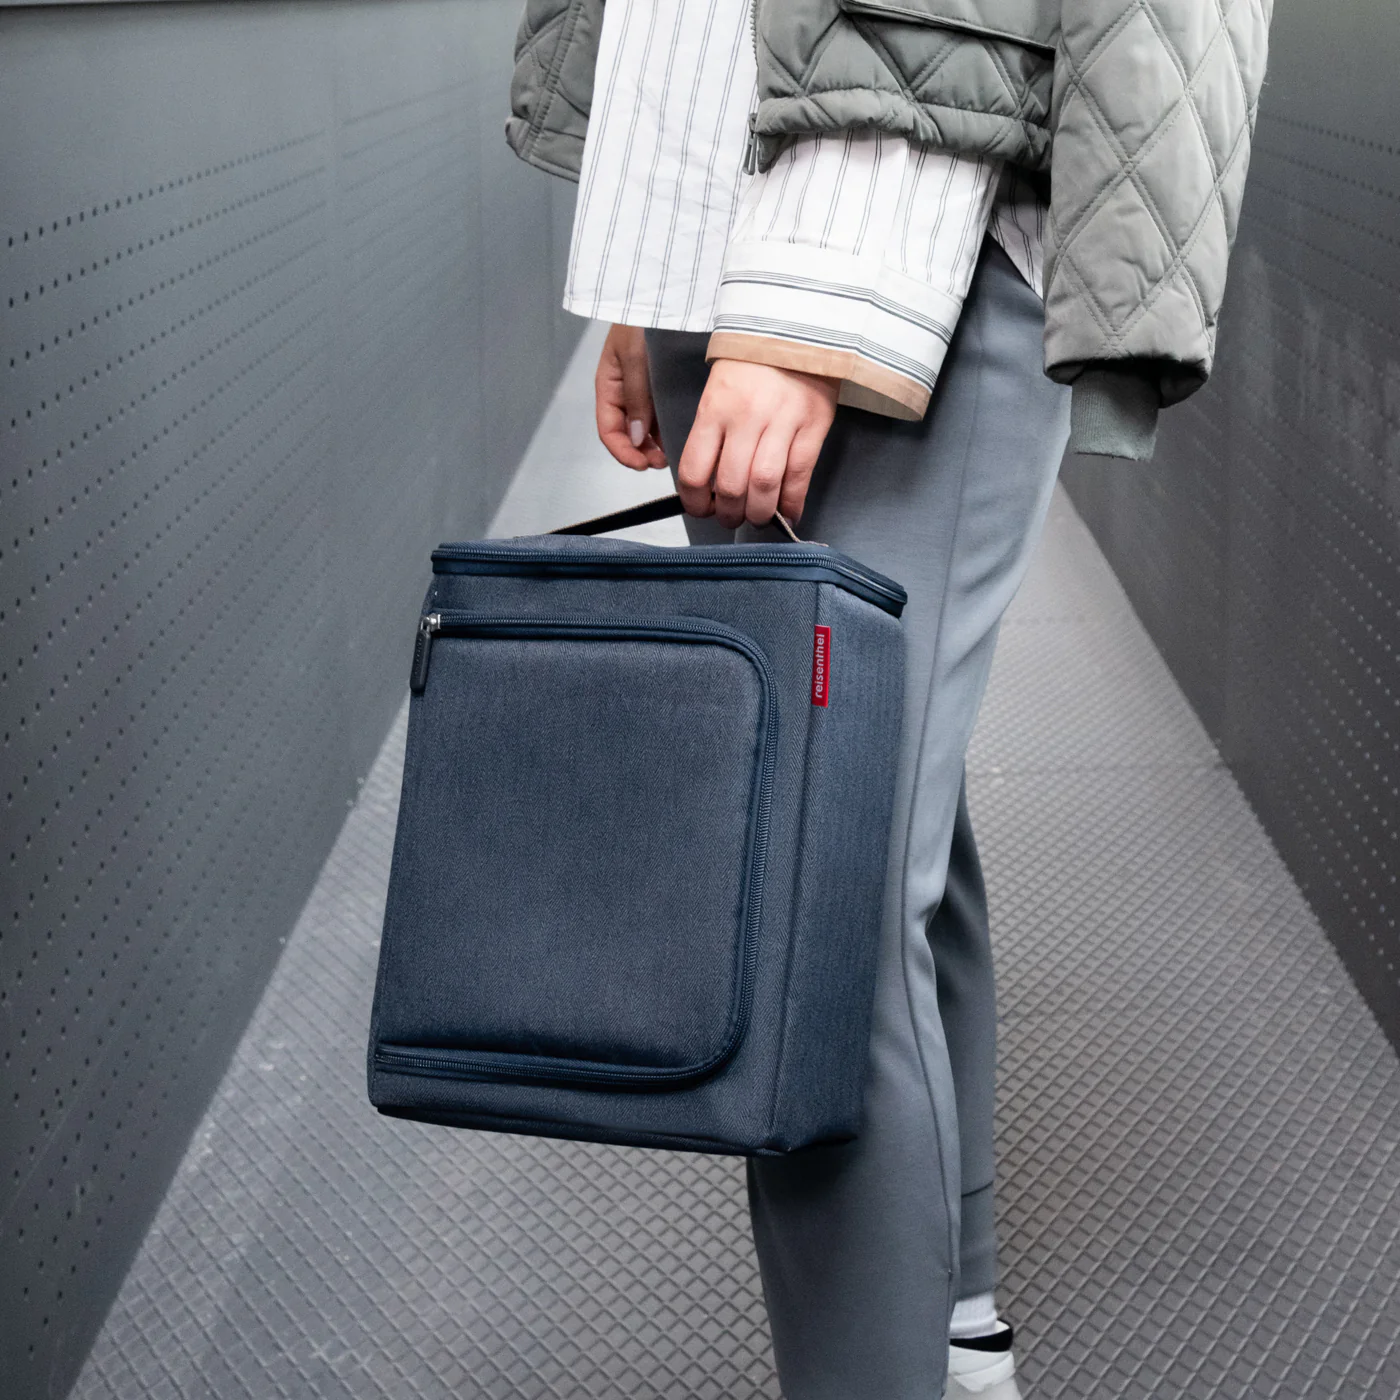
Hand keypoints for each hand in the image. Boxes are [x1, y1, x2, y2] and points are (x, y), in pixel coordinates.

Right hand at [595, 324, 667, 469]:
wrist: (663, 291)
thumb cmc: (641, 318)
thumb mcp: (635, 357)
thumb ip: (636, 397)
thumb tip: (636, 438)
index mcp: (609, 385)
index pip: (608, 430)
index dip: (623, 452)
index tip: (642, 464)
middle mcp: (624, 391)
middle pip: (627, 434)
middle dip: (641, 453)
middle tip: (662, 462)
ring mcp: (643, 389)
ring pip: (645, 428)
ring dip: (656, 445)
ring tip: (673, 453)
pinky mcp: (661, 385)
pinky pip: (661, 414)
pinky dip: (667, 428)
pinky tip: (680, 435)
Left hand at [678, 359, 837, 527]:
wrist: (796, 328)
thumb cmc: (752, 364)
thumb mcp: (718, 391)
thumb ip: (712, 433)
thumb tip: (709, 482)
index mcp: (714, 409)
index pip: (694, 471)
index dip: (694, 502)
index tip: (701, 509)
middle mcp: (745, 417)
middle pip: (730, 486)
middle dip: (728, 514)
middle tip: (731, 518)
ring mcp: (781, 422)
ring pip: (764, 487)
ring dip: (758, 514)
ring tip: (757, 517)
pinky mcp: (813, 426)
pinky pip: (799, 476)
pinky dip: (793, 503)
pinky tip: (788, 514)